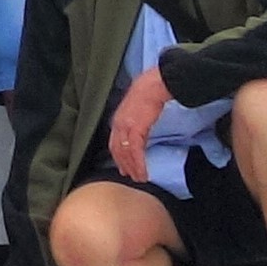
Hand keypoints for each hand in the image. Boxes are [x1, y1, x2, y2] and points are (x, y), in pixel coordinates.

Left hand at [107, 64, 169, 180]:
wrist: (152, 86)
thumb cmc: (147, 95)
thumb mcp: (136, 110)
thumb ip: (133, 122)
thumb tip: (138, 131)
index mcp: (117, 120)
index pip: (114, 143)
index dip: (118, 156)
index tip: (122, 167)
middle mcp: (118, 125)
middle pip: (117, 150)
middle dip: (123, 165)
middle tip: (130, 177)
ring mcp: (125, 127)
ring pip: (126, 153)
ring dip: (132, 168)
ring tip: (139, 178)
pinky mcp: (136, 129)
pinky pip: (135, 151)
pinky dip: (138, 163)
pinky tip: (142, 171)